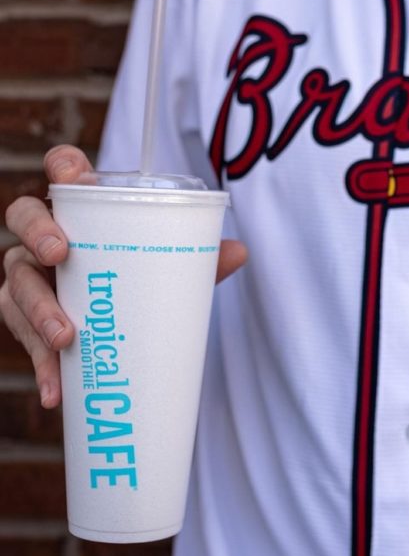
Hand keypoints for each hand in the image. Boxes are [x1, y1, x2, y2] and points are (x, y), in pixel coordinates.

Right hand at [0, 144, 247, 407]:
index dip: (62, 165)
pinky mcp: (23, 316)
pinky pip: (20, 337)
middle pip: (22, 216)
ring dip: (37, 310)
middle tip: (60, 255)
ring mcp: (28, 275)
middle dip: (36, 232)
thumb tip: (240, 252)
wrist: (112, 321)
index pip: (62, 170)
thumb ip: (197, 257)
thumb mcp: (166, 266)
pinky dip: (40, 366)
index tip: (73, 175)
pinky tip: (55, 390)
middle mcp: (45, 236)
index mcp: (82, 211)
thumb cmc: (138, 276)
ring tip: (66, 338)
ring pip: (15, 282)